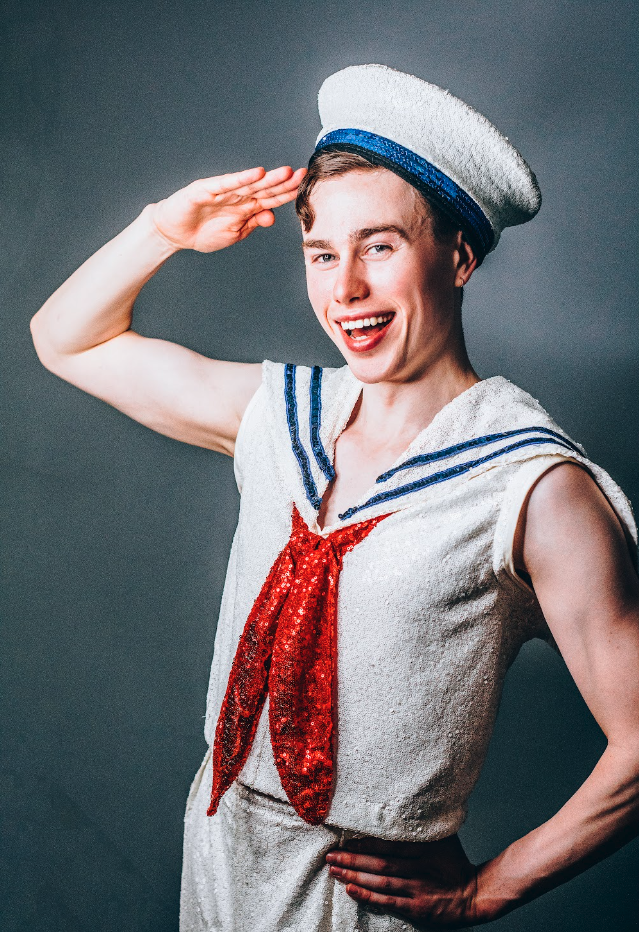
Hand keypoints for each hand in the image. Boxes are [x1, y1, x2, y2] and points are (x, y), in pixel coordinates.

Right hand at [150, 165, 305, 252]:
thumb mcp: (234, 234)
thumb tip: (271, 216)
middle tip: (302, 174)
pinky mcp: (206, 189)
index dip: (287, 192)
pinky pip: (227, 184)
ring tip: (285, 173)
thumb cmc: (203, 232)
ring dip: (268, 179)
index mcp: (246, 207)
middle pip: (265, 188)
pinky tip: (256, 174)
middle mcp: (237, 197)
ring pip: (250, 184)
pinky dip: (241, 179)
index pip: (271, 198)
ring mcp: (222, 192)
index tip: (305, 186)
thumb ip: (252, 224)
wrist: (174, 234)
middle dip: (283, 182)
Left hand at [326, 834, 484, 928]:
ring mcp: (415, 889)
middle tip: (330, 856)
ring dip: (354, 876)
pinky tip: (350, 890)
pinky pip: (387, 901)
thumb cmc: (454, 863)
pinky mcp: (415, 908)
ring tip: (334, 870)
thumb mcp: (443, 837)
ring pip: (379, 882)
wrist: (473, 894)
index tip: (344, 840)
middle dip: (351, 859)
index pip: (387, 844)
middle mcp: (417, 868)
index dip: (364, 843)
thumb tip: (402, 807)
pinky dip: (367, 896)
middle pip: (378, 862)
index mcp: (422, 848)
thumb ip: (422, 826)